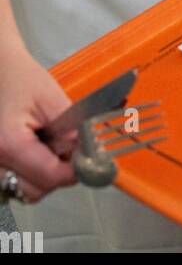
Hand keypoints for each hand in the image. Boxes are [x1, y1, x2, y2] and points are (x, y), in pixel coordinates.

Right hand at [0, 43, 77, 203]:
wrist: (0, 72)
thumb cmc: (22, 80)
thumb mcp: (52, 99)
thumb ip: (72, 130)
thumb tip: (90, 155)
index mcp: (9, 144)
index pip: (49, 176)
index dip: (74, 170)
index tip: (90, 159)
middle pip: (36, 191)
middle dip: (58, 174)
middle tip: (67, 148)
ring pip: (25, 192)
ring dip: (44, 176)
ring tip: (48, 146)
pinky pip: (15, 185)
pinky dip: (30, 175)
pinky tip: (35, 152)